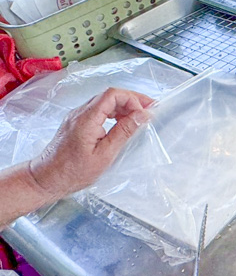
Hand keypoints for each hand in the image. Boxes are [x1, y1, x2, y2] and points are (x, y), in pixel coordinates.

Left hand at [28, 87, 153, 198]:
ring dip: (124, 105)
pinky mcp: (76, 123)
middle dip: (132, 100)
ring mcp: (76, 117)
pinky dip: (114, 112)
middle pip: (110, 95)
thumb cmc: (73, 172)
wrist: (45, 180)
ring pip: (105, 101)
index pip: (113, 95)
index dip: (133, 99)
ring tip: (139, 116)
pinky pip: (99, 110)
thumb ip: (124, 132)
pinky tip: (122, 122)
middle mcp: (80, 113)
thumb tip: (143, 115)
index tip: (146, 112)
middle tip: (150, 109)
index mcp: (87, 119)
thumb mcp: (104, 155)